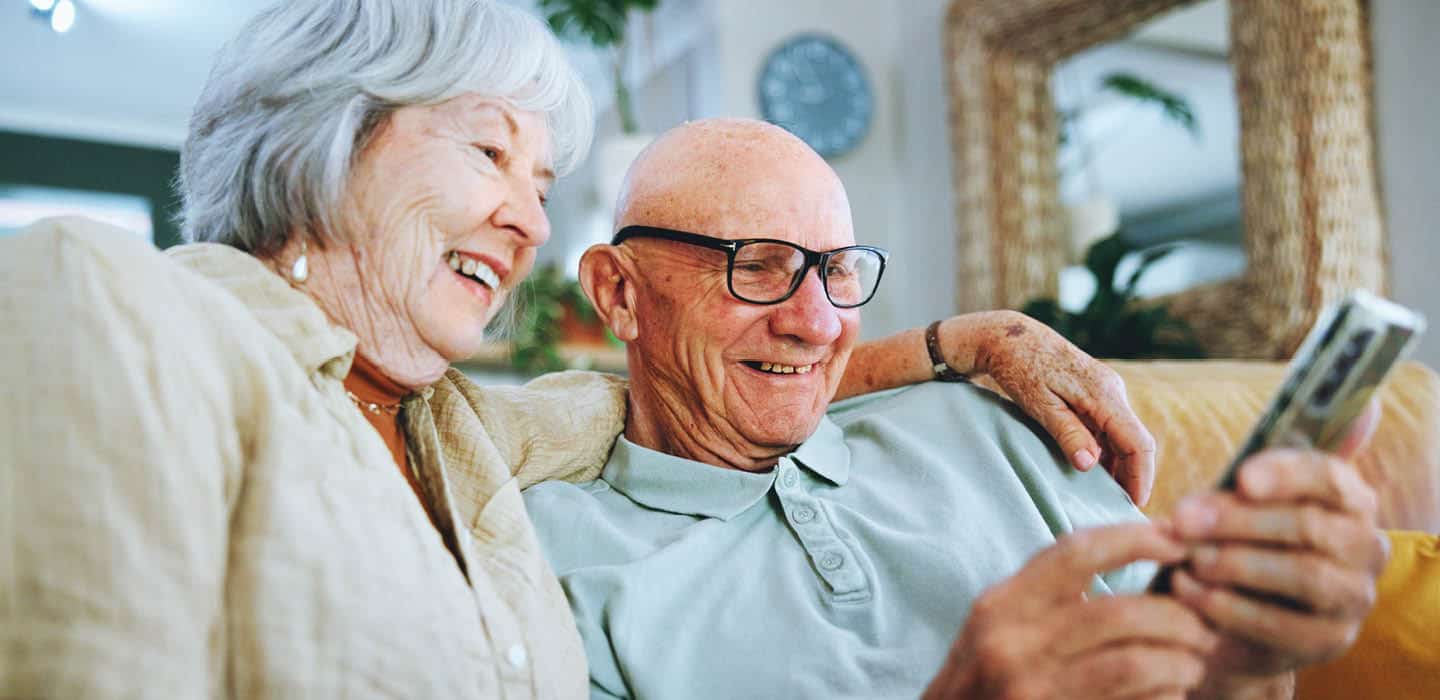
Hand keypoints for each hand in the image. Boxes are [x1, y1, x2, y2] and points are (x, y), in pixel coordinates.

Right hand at [924, 523, 1217, 699]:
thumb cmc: (986, 676)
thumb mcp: (999, 624)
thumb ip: (1051, 593)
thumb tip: (1143, 549)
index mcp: (1001, 605)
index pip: (1076, 552)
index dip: (1135, 540)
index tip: (1177, 542)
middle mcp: (1013, 645)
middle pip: (1120, 614)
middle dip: (1176, 617)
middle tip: (1202, 625)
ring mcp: (1036, 692)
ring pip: (1136, 666)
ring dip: (1180, 662)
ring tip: (1193, 662)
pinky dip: (1166, 696)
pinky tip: (1171, 692)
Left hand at [944, 311, 1156, 505]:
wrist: (1009, 337)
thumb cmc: (1020, 370)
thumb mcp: (1040, 406)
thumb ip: (1067, 434)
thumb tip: (1090, 466)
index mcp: (1103, 394)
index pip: (1138, 443)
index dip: (1141, 477)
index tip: (1135, 505)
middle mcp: (1113, 390)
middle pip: (1136, 441)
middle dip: (1132, 476)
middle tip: (1120, 509)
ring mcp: (1107, 389)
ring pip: (1124, 435)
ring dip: (1118, 465)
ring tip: (1106, 496)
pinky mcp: (1097, 391)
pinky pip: (1110, 426)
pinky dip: (1106, 450)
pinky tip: (1093, 470)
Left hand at [1168, 401, 1387, 690]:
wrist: (1232, 614)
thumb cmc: (1239, 538)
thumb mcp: (1246, 496)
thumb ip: (1276, 459)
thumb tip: (1364, 405)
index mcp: (1350, 500)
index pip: (1331, 477)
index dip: (1287, 474)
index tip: (1242, 477)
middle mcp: (1365, 548)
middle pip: (1310, 527)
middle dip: (1239, 520)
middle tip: (1182, 518)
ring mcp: (1352, 599)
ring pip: (1303, 575)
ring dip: (1236, 563)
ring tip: (1186, 557)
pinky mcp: (1327, 642)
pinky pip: (1281, 624)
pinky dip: (1228, 606)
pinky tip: (1187, 591)